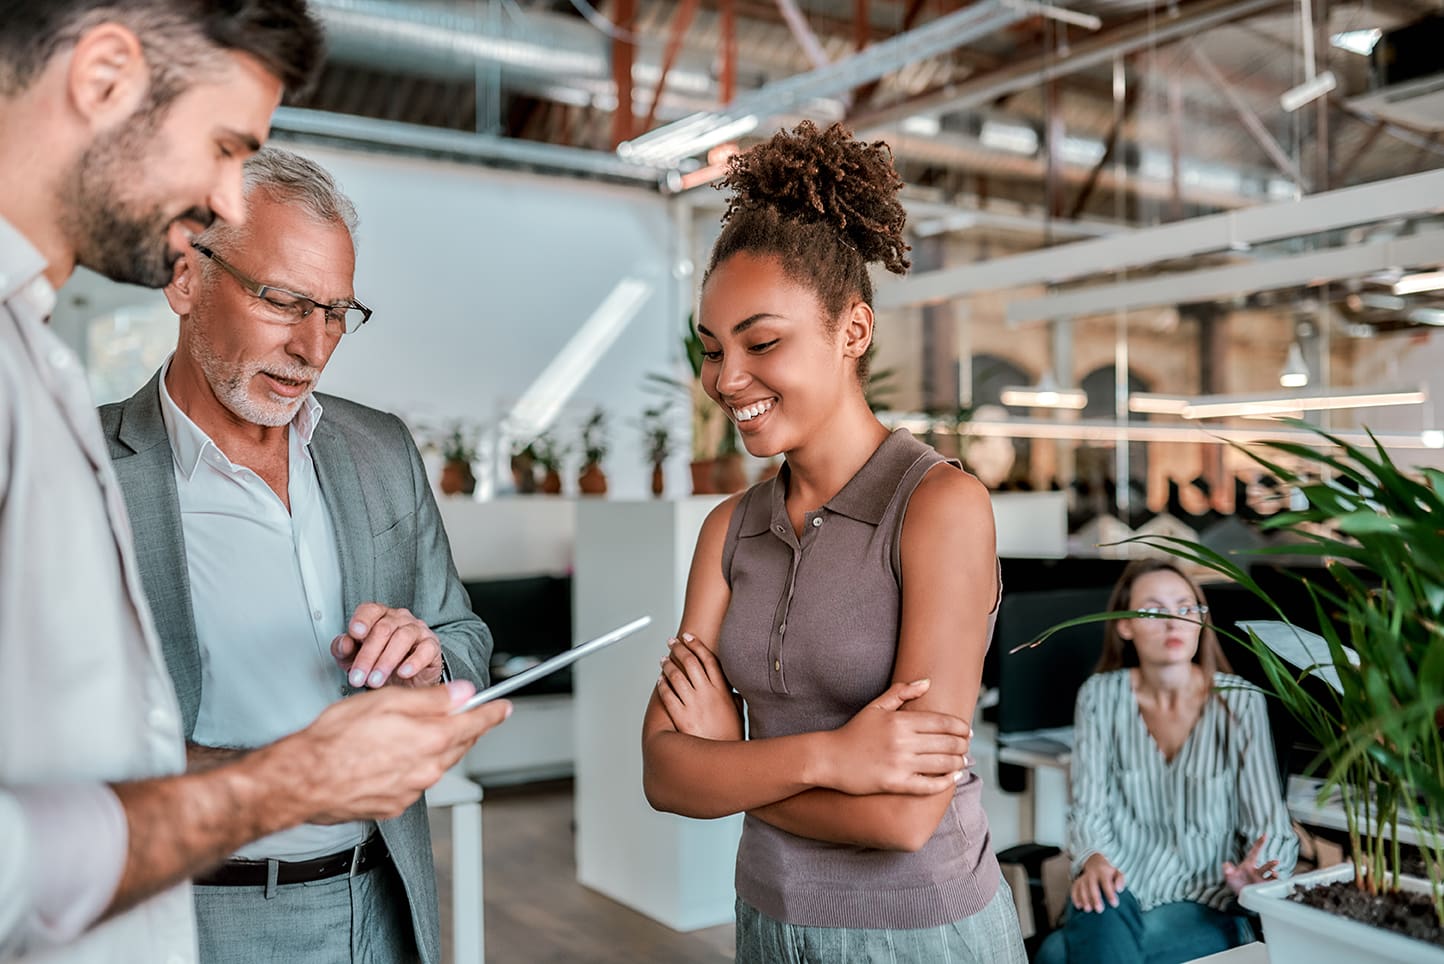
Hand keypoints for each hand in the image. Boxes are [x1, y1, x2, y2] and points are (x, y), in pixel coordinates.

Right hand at [277, 681, 509, 823]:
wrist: (303, 780)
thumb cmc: (335, 739)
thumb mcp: (386, 701)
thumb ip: (431, 699)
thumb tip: (463, 693)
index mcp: (430, 739)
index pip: (475, 723)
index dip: (492, 712)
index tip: (504, 707)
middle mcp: (427, 769)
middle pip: (458, 744)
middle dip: (463, 728)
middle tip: (462, 714)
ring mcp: (411, 790)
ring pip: (436, 763)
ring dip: (433, 747)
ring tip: (409, 733)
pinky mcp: (394, 805)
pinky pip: (413, 782)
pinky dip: (410, 767)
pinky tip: (389, 756)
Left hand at [333, 603, 444, 687]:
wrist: (407, 681)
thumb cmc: (380, 664)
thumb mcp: (355, 659)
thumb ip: (345, 650)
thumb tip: (343, 644)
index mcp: (379, 617)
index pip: (370, 610)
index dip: (362, 620)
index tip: (355, 633)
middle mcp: (400, 619)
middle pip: (383, 629)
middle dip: (368, 655)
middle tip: (358, 677)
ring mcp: (418, 631)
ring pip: (403, 637)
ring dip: (386, 661)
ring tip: (375, 680)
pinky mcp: (432, 646)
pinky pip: (426, 650)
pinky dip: (414, 662)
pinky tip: (403, 673)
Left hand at [656, 632, 741, 740]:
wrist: (724, 760)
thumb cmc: (731, 738)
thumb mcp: (738, 713)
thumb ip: (734, 698)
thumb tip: (734, 690)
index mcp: (722, 691)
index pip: (708, 659)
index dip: (697, 645)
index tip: (689, 637)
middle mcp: (707, 694)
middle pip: (690, 662)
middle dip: (679, 649)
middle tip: (672, 642)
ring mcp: (693, 705)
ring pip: (676, 676)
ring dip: (667, 665)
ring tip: (663, 660)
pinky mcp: (681, 717)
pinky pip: (667, 696)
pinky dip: (662, 685)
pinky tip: (659, 680)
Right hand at [821, 679, 969, 795]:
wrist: (830, 758)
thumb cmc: (853, 732)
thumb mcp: (875, 707)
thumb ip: (902, 692)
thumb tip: (927, 682)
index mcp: (900, 721)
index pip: (942, 722)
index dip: (960, 727)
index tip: (967, 730)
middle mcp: (902, 742)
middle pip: (946, 743)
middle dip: (963, 745)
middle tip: (967, 746)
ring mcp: (900, 764)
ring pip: (941, 764)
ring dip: (958, 762)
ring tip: (963, 761)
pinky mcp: (895, 784)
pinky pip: (928, 785)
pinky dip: (944, 782)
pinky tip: (953, 778)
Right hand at [1072, 853, 1125, 911]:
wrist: (1095, 862)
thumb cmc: (1108, 873)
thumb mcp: (1117, 873)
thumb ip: (1120, 880)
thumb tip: (1118, 889)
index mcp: (1103, 872)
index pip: (1106, 882)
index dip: (1110, 893)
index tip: (1114, 904)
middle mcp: (1091, 874)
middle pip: (1092, 886)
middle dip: (1095, 898)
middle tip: (1099, 910)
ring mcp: (1083, 878)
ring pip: (1082, 888)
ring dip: (1084, 899)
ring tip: (1088, 909)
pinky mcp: (1077, 882)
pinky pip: (1074, 889)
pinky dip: (1075, 897)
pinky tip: (1079, 906)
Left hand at [1223, 834, 1280, 895]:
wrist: (1240, 897)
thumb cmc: (1235, 884)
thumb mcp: (1229, 876)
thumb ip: (1227, 870)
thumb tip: (1225, 865)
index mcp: (1249, 865)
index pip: (1255, 852)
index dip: (1259, 843)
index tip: (1265, 835)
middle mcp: (1256, 871)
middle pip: (1266, 865)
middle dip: (1271, 863)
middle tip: (1276, 862)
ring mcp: (1261, 879)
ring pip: (1272, 875)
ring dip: (1275, 873)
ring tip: (1274, 874)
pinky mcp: (1264, 887)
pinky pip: (1273, 884)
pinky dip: (1275, 882)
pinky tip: (1274, 883)